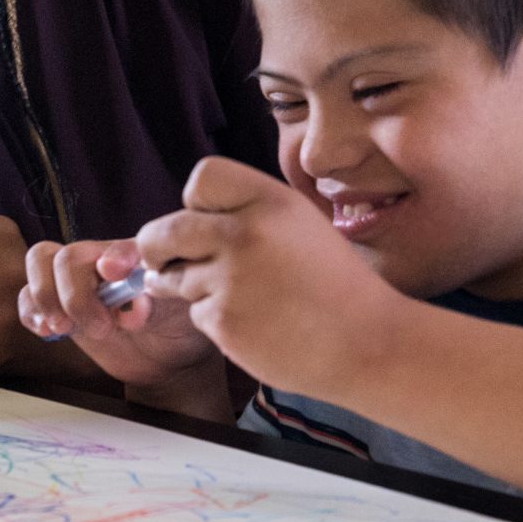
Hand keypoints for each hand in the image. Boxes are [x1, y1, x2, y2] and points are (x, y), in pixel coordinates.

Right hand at [19, 236, 219, 390]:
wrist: (171, 359)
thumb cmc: (182, 325)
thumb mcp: (186, 304)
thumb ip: (165, 288)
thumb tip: (137, 285)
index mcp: (134, 255)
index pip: (114, 247)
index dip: (112, 258)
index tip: (114, 277)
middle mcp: (101, 262)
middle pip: (66, 256)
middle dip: (75, 296)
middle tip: (101, 328)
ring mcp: (77, 282)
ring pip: (40, 264)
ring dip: (46, 299)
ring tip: (64, 328)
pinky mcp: (60, 307)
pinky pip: (29, 297)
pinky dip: (31, 312)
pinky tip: (47, 331)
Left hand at [134, 156, 403, 398]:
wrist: (367, 342)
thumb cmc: (333, 284)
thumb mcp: (299, 225)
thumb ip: (248, 214)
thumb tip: (183, 223)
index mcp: (270, 201)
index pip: (201, 178)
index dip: (195, 202)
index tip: (207, 221)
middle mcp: (244, 233)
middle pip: (163, 230)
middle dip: (155, 248)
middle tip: (163, 260)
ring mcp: (231, 278)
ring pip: (176, 278)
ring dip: (193, 288)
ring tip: (244, 298)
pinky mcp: (224, 320)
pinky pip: (195, 314)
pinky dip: (216, 321)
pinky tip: (254, 324)